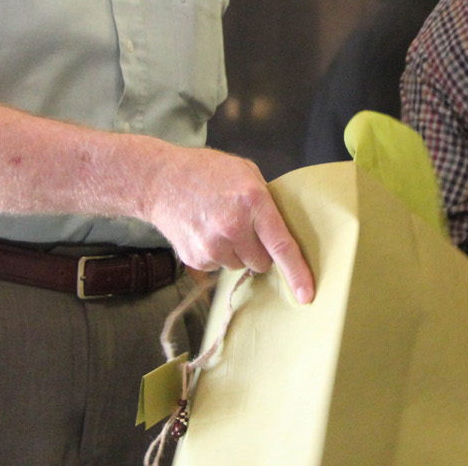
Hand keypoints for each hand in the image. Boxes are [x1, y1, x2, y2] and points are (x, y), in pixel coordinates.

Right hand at [149, 147, 314, 303]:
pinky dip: (217, 254)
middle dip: (260, 250)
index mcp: (252, 202)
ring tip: (220, 225)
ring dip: (237, 252)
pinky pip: (219, 267)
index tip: (307, 295)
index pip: (281, 246)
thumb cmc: (208, 172)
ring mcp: (212, 246)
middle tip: (246, 228)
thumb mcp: (246, 172)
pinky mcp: (196, 259)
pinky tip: (206, 231)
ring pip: (240, 265)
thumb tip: (285, 228)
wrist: (161, 180)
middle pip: (262, 262)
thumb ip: (267, 200)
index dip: (297, 273)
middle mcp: (233, 228)